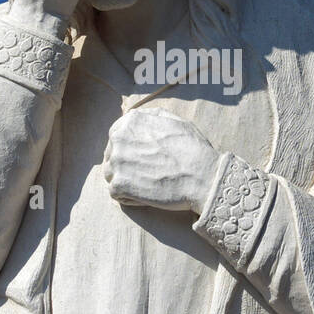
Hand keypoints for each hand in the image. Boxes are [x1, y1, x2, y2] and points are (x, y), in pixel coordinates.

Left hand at [103, 109, 220, 212]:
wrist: (203, 177)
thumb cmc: (193, 149)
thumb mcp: (175, 121)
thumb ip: (151, 117)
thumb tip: (136, 117)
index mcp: (130, 122)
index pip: (115, 134)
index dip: (127, 147)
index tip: (138, 157)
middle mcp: (119, 139)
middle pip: (112, 154)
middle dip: (125, 164)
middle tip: (146, 173)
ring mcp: (117, 162)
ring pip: (111, 174)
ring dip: (125, 180)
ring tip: (146, 184)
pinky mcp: (119, 185)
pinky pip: (116, 193)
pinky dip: (129, 197)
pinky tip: (147, 195)